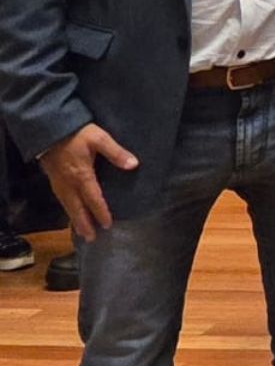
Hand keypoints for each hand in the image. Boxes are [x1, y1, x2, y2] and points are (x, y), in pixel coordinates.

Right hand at [39, 123, 138, 240]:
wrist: (49, 127)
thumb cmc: (77, 133)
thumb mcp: (99, 138)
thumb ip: (116, 152)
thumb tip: (133, 165)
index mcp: (82, 175)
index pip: (94, 198)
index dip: (101, 212)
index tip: (108, 225)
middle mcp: (69, 183)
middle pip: (77, 208)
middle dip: (85, 224)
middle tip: (92, 238)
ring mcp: (59, 182)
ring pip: (67, 206)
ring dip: (75, 219)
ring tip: (82, 232)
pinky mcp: (53, 179)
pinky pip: (61, 199)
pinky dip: (67, 209)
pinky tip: (71, 212)